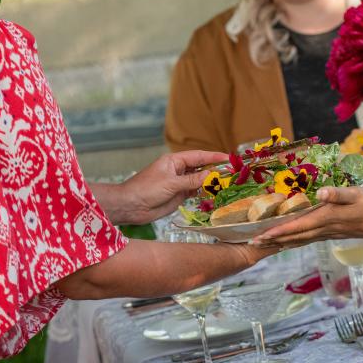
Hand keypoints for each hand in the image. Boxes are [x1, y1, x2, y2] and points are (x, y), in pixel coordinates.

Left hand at [97, 149, 225, 224]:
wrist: (131, 206)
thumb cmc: (146, 189)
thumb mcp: (171, 183)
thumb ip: (192, 180)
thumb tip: (210, 175)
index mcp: (174, 161)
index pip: (198, 156)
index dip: (214, 156)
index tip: (229, 158)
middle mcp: (178, 170)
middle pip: (201, 168)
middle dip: (215, 169)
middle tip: (232, 173)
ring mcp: (179, 183)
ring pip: (199, 181)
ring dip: (211, 182)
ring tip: (227, 184)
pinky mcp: (178, 196)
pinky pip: (195, 192)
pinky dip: (204, 193)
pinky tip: (214, 194)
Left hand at [251, 185, 362, 247]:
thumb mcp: (358, 194)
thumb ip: (338, 194)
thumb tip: (321, 193)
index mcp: (327, 218)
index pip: (297, 226)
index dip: (278, 231)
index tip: (260, 235)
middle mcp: (325, 228)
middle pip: (294, 237)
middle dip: (274, 240)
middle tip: (253, 242)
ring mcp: (329, 233)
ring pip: (300, 240)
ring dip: (283, 242)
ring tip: (266, 243)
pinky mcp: (334, 233)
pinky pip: (309, 239)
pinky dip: (296, 240)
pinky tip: (291, 240)